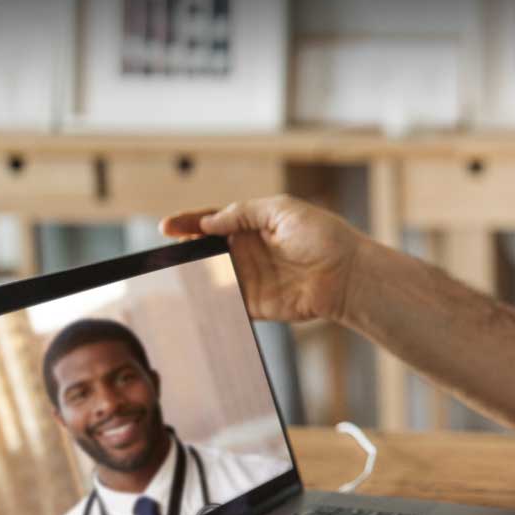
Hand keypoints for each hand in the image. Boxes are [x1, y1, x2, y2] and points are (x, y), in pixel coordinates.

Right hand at [160, 196, 365, 322]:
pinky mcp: (256, 304)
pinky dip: (209, 302)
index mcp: (254, 225)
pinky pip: (226, 303)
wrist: (347, 274)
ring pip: (211, 277)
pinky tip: (192, 299)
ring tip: (170, 275)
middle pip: (207, 250)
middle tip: (168, 253)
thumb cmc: (323, 236)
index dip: (190, 223)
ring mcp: (251, 278)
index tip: (167, 226)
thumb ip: (243, 213)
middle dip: (185, 251)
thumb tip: (210, 222)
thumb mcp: (282, 210)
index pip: (214, 221)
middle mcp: (249, 251)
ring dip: (191, 277)